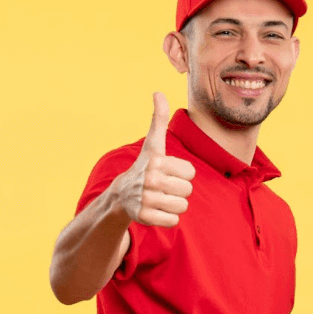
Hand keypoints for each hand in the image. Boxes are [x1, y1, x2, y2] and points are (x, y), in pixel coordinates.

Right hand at [114, 92, 195, 226]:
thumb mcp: (153, 144)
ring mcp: (145, 199)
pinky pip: (173, 221)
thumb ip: (159, 119)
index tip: (167, 172)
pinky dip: (167, 218)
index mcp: (156, 161)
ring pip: (182, 206)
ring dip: (174, 204)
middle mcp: (150, 180)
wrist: (122, 194)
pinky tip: (156, 210)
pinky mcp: (144, 217)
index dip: (182, 173)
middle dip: (179, 190)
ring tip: (160, 198)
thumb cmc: (145, 166)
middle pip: (188, 190)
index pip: (190, 172)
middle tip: (163, 187)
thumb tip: (158, 92)